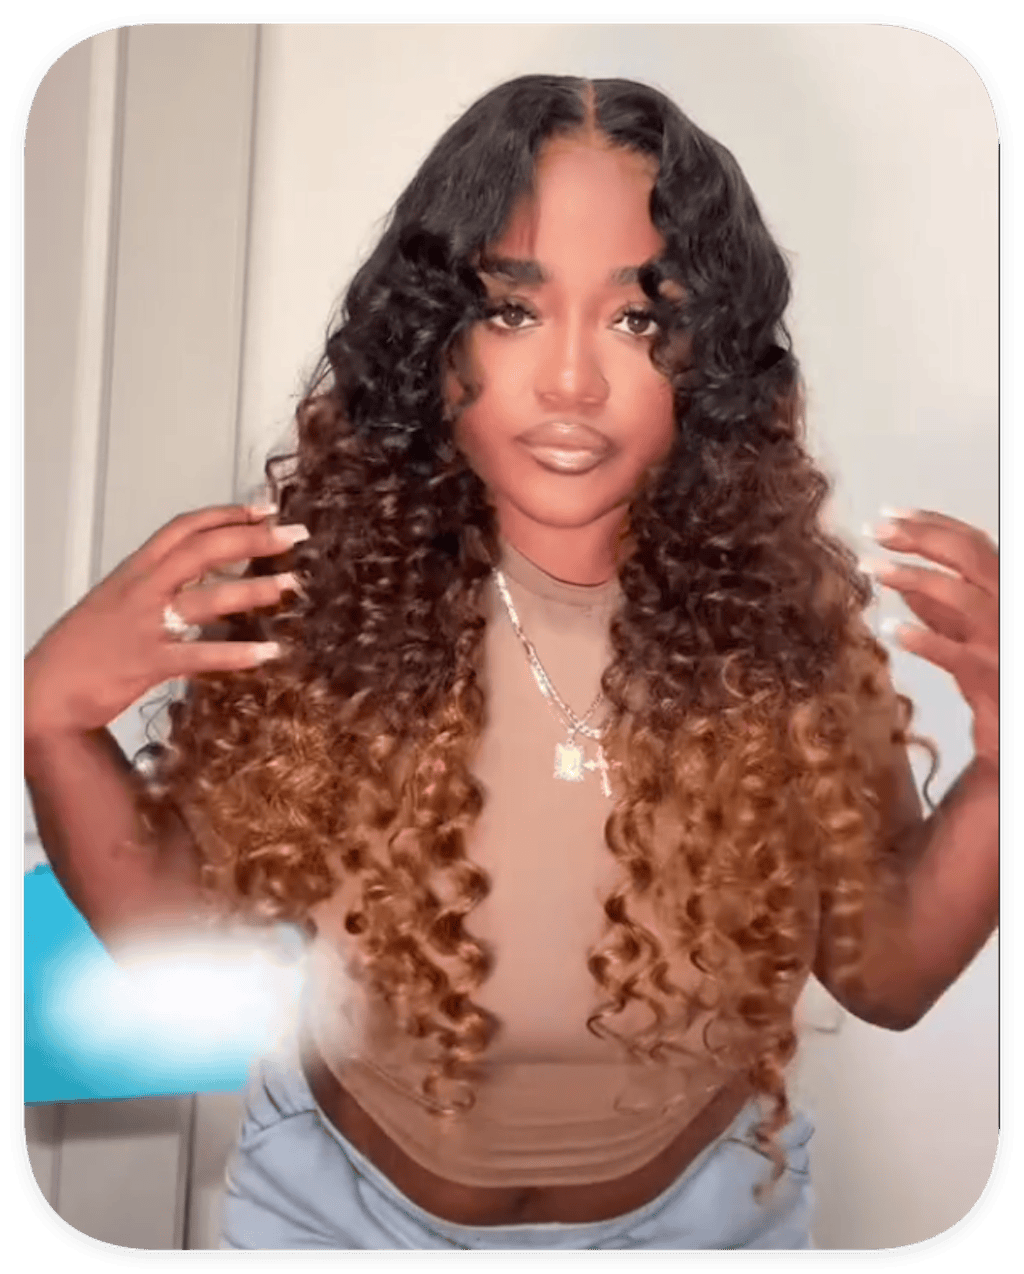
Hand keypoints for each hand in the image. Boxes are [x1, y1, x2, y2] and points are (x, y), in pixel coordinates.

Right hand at [24, 504, 308, 737]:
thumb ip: (156, 584)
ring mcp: (145, 626)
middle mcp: (141, 590)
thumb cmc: (85, 647)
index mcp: (134, 571)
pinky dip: (236, 654)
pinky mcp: (149, 663)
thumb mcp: (117, 601)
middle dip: (251, 539)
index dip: (225, 514)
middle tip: (293, 536)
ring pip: (207, 599)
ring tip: (292, 585)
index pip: (183, 528)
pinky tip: (269, 652)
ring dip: (254, 590)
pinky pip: (200, 656)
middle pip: (202, 551)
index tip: (263, 510)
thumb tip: (202, 573)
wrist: (47, 692)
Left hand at [863, 509, 998, 769]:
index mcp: (1005, 592)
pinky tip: (891, 629)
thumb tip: (903, 581)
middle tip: (875, 529)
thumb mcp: (966, 636)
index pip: (974, 543)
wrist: (1011, 736)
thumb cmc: (992, 682)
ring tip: (870, 567)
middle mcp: (1010, 609)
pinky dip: (923, 639)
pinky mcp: (990, 678)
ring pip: (963, 597)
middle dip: (921, 536)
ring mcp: (1003, 642)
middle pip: (971, 556)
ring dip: (913, 577)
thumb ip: (940, 610)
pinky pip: (955, 654)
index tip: (890, 514)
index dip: (932, 523)